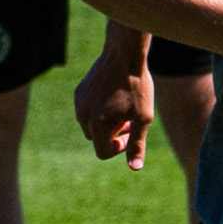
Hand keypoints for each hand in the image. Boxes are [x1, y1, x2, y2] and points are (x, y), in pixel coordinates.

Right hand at [74, 49, 152, 167]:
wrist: (124, 55)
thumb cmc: (138, 87)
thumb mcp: (144, 118)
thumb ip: (137, 144)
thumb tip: (134, 168)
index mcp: (97, 125)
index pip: (103, 152)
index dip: (119, 148)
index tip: (132, 133)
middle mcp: (83, 116)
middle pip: (97, 139)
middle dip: (113, 134)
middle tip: (130, 119)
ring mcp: (78, 103)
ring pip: (91, 125)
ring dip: (106, 122)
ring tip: (124, 107)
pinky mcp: (79, 92)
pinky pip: (87, 110)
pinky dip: (100, 109)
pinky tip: (115, 96)